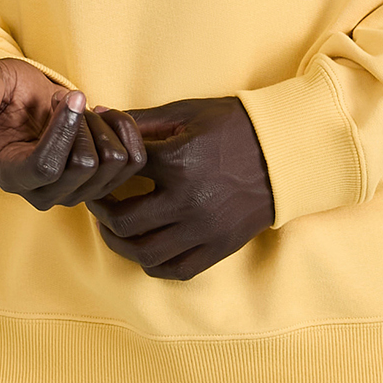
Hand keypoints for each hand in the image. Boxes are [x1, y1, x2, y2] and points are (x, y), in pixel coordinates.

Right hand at [0, 58, 146, 209]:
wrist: (32, 104)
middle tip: (66, 100)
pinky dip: (125, 128)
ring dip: (102, 124)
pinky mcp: (104, 184)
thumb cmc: (9, 92)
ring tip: (82, 110)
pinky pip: (135, 159)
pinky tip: (103, 116)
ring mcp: (78, 194)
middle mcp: (45, 194)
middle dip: (83, 121)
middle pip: (86, 164)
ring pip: (114, 160)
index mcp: (12, 176)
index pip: (47, 166)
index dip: (65, 129)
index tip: (72, 94)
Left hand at [85, 96, 274, 280]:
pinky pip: (175, 269)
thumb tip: (99, 115)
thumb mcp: (187, 113)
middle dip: (100, 210)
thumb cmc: (235, 126)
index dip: (102, 167)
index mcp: (178, 161)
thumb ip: (141, 119)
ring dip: (119, 242)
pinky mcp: (218, 247)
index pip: (121, 170)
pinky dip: (152, 263)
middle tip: (97, 200)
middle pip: (124, 218)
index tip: (96, 167)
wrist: (286, 152)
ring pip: (144, 252)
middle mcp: (188, 200)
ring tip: (113, 228)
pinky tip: (145, 247)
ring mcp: (204, 228)